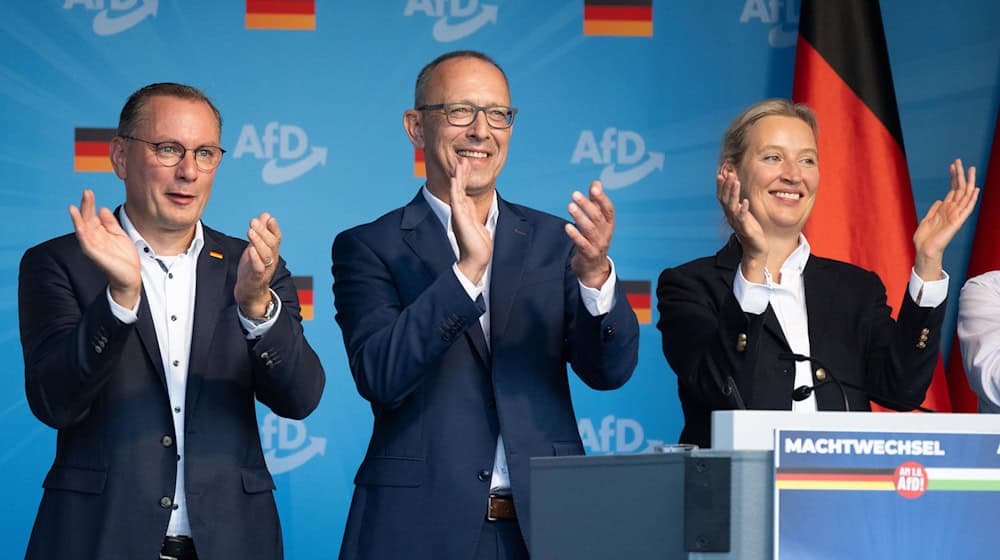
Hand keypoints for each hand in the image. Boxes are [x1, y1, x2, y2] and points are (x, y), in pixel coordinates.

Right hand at [69, 189, 140, 307]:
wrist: (130, 276)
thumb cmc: (124, 257)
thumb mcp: (119, 235)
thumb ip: (110, 223)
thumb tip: (102, 208)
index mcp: (100, 233)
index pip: (92, 216)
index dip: (90, 204)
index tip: (88, 191)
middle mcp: (94, 238)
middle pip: (86, 220)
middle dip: (85, 206)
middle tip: (86, 192)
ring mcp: (94, 247)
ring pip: (83, 231)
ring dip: (78, 220)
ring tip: (73, 208)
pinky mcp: (96, 256)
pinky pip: (87, 244)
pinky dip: (82, 235)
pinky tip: (80, 227)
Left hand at [235, 212, 281, 317]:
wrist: (250, 294)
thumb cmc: (253, 270)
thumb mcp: (256, 248)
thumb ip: (261, 233)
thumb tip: (265, 215)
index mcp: (272, 252)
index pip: (276, 238)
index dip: (273, 228)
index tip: (268, 217)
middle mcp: (271, 260)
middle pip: (271, 244)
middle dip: (263, 231)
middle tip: (253, 221)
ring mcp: (265, 269)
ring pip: (266, 254)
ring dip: (259, 242)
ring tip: (250, 231)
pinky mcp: (257, 278)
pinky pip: (259, 268)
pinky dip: (256, 259)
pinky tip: (251, 250)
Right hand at [451, 157, 492, 284]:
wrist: (476, 259)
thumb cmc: (478, 246)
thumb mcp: (477, 224)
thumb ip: (473, 213)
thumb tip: (471, 203)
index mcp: (464, 212)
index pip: (463, 191)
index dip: (464, 178)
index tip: (465, 164)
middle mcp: (460, 212)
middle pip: (460, 188)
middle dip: (461, 173)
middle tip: (462, 159)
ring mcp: (459, 214)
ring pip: (457, 191)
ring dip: (459, 177)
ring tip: (459, 163)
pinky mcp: (460, 219)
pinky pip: (456, 201)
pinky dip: (456, 189)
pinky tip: (456, 179)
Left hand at [565, 181, 613, 288]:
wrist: (594, 268)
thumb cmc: (595, 240)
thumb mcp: (598, 222)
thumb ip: (596, 202)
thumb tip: (596, 182)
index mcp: (609, 224)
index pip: (608, 209)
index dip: (602, 198)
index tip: (594, 187)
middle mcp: (606, 234)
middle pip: (597, 217)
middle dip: (587, 205)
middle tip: (574, 194)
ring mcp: (598, 245)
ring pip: (590, 230)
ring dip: (580, 217)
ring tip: (570, 206)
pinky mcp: (589, 255)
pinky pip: (582, 244)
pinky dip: (575, 235)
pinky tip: (567, 227)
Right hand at [717, 166, 767, 282]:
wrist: (755, 249)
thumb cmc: (751, 230)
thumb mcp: (743, 214)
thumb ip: (738, 203)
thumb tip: (736, 191)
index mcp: (730, 213)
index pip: (722, 197)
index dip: (721, 186)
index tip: (721, 173)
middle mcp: (731, 217)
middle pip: (725, 199)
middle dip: (726, 185)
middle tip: (728, 173)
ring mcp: (737, 223)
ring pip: (732, 206)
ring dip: (733, 193)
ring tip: (735, 181)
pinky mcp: (746, 230)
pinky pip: (742, 219)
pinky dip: (743, 210)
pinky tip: (745, 202)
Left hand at [912, 159, 979, 280]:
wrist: (924, 250)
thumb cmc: (925, 238)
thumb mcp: (927, 219)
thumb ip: (935, 209)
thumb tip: (940, 200)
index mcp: (945, 208)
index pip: (952, 189)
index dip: (953, 177)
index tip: (952, 165)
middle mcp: (953, 210)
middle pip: (959, 189)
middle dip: (960, 174)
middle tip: (959, 161)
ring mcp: (956, 215)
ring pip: (965, 195)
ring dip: (968, 181)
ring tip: (971, 169)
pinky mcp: (957, 222)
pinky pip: (967, 209)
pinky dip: (972, 199)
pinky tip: (975, 189)